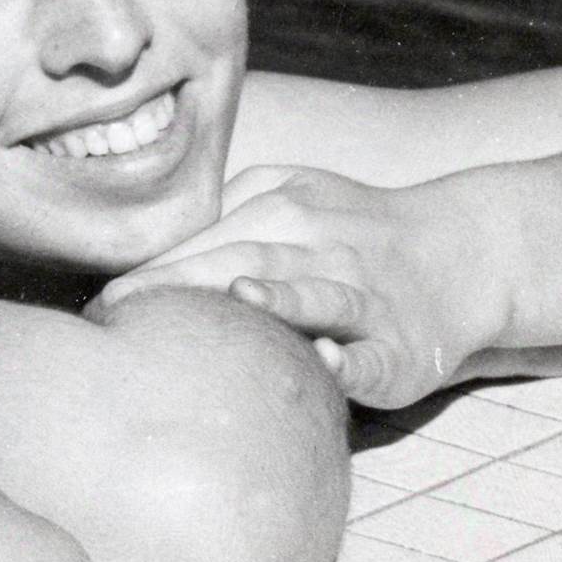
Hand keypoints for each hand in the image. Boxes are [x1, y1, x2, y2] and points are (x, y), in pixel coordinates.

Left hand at [93, 165, 532, 408]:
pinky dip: (350, 358)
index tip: (97, 303)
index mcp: (283, 206)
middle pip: (245, 257)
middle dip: (185, 283)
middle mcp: (322, 244)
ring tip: (239, 298)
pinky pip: (372, 352)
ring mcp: (365, 295)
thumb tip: (133, 259)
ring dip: (279, 297)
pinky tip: (326, 362)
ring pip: (318, 294)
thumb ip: (223, 219)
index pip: (205, 239)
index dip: (151, 270)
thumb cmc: (349, 236)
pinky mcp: (399, 346)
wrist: (463, 252)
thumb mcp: (289, 200)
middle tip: (124, 313)